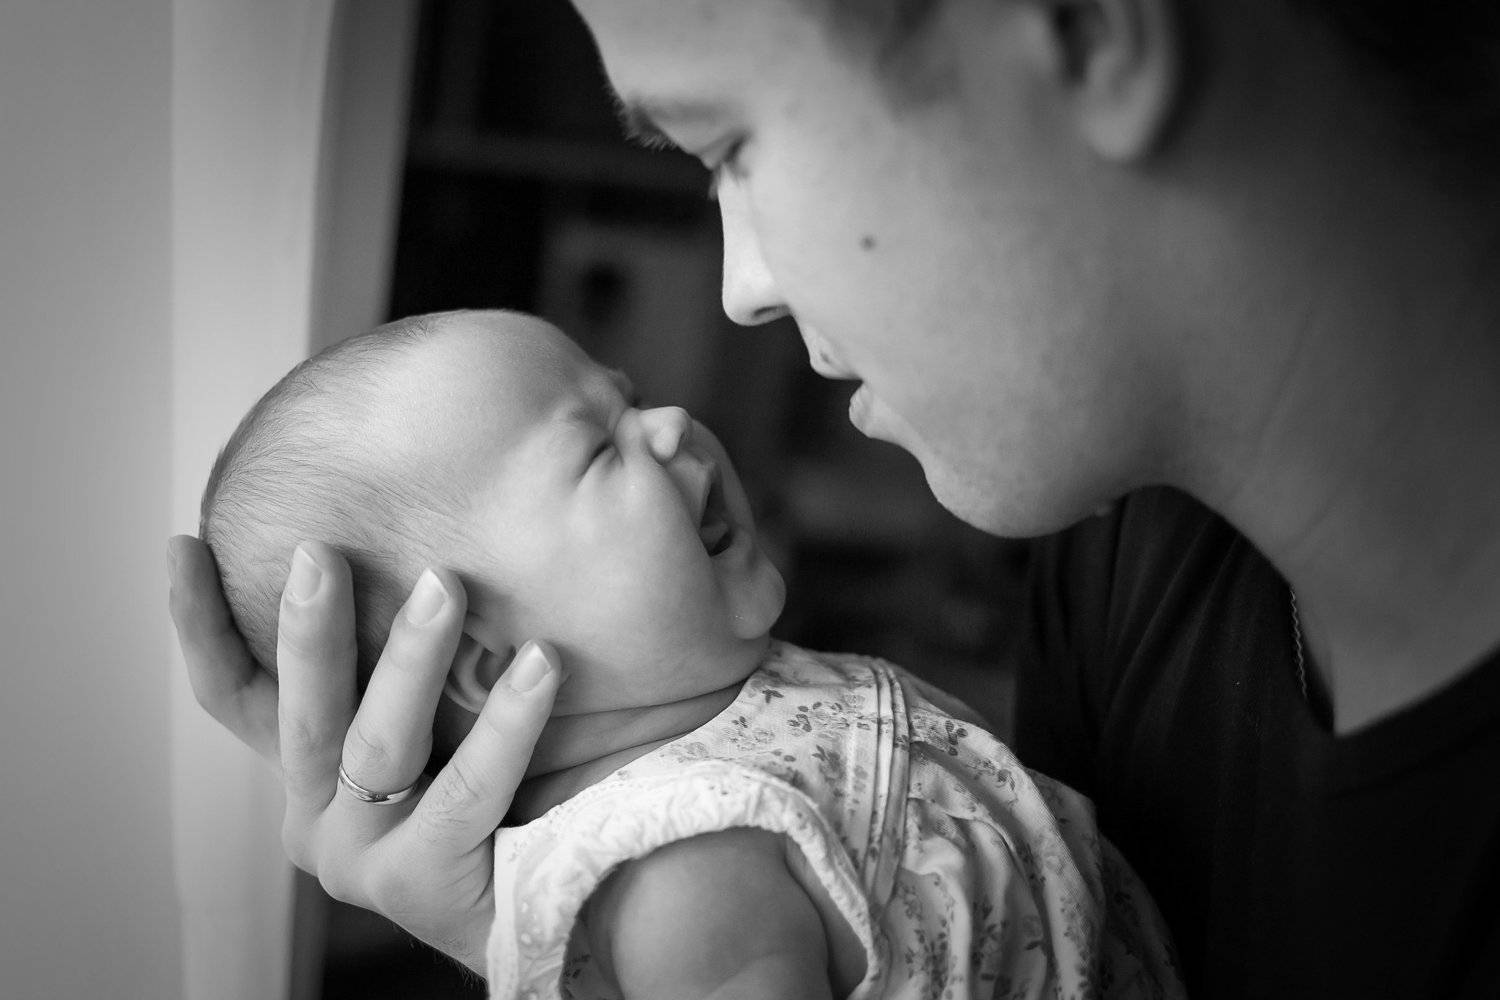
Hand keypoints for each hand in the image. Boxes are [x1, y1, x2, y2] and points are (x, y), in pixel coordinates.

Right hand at [168, 536, 559, 974]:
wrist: (558, 899)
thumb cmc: (497, 794)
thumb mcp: (428, 724)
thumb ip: (400, 662)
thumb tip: (419, 546)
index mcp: (310, 773)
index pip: (235, 697)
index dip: (201, 627)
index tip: (182, 546)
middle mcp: (319, 816)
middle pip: (300, 713)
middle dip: (306, 630)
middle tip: (319, 552)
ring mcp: (363, 857)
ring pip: (378, 743)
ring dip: (410, 657)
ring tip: (445, 583)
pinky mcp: (423, 883)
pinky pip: (469, 787)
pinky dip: (506, 722)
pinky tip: (540, 663)